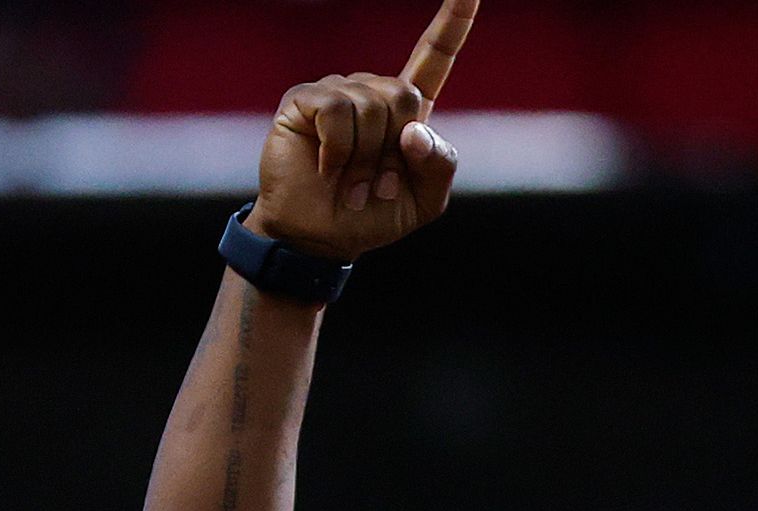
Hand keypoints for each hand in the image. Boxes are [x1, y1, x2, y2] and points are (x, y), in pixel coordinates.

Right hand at [250, 0, 470, 264]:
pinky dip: (338, 149)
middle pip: (404, 95)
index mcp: (405, 110)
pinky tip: (327, 169)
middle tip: (376, 185)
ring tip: (351, 185)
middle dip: (394, 150)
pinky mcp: (303, 101)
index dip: (453, 22)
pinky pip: (336, 109)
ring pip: (370, 105)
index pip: (435, 56)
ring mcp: (335, 92)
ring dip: (364, 158)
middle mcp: (370, 92)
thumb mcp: (425, 200)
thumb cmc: (370, 218)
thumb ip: (440, 164)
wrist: (319, 240)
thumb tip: (414, 130)